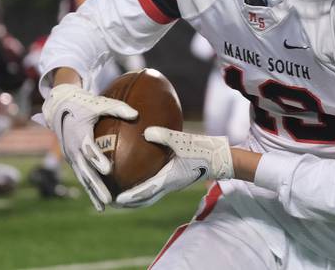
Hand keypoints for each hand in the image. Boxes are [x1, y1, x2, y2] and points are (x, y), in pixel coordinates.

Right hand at [40, 83, 137, 210]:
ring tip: (104, 206)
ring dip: (93, 192)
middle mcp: (74, 149)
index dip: (97, 159)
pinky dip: (89, 190)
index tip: (108, 170)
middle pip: (86, 170)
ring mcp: (72, 156)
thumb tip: (137, 114)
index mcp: (80, 134)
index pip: (89, 149)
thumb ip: (118, 108)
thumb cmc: (84, 103)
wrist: (60, 107)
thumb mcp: (100, 103)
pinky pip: (82, 177)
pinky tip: (99, 203)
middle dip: (97, 185)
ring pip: (83, 178)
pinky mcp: (73, 160)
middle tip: (108, 198)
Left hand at [115, 127, 232, 207]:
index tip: (116, 199)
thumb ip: (164, 136)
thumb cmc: (203, 150)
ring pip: (151, 195)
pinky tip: (143, 178)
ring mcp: (173, 182)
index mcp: (169, 178)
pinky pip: (158, 186)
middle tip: (113, 202)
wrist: (220, 158)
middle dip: (129, 202)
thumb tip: (146, 132)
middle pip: (146, 198)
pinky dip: (146, 187)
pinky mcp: (177, 177)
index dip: (130, 196)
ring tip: (123, 196)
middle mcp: (170, 184)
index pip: (146, 191)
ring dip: (137, 198)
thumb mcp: (183, 141)